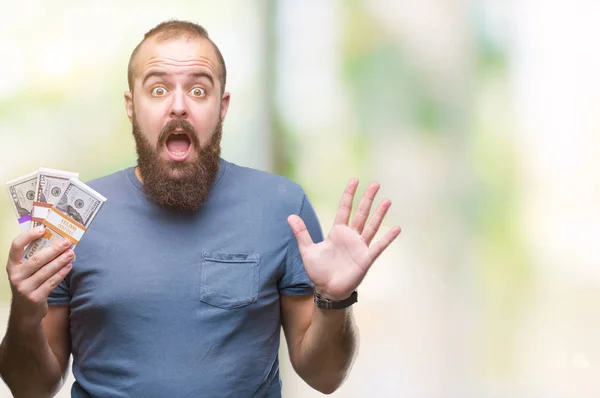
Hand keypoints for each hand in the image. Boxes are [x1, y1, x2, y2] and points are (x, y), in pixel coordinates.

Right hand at [6, 227, 73, 328]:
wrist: (25, 313)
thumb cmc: (28, 286)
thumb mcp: (24, 273)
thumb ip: (33, 259)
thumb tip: (55, 241)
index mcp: (11, 266)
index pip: (16, 246)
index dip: (28, 236)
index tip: (42, 229)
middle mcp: (15, 276)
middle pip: (37, 259)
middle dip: (54, 250)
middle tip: (67, 242)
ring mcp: (24, 288)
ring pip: (46, 271)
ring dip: (61, 261)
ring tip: (71, 253)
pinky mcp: (35, 297)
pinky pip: (52, 282)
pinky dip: (62, 273)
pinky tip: (69, 266)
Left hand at [287, 179, 400, 300]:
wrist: (327, 290)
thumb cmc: (318, 271)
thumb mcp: (307, 250)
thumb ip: (301, 232)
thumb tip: (290, 216)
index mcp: (337, 232)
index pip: (344, 208)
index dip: (349, 194)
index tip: (355, 180)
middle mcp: (351, 236)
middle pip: (361, 213)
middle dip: (368, 198)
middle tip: (376, 184)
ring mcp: (360, 247)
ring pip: (371, 226)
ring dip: (379, 213)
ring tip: (387, 200)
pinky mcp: (366, 258)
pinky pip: (378, 246)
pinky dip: (388, 238)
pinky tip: (397, 228)